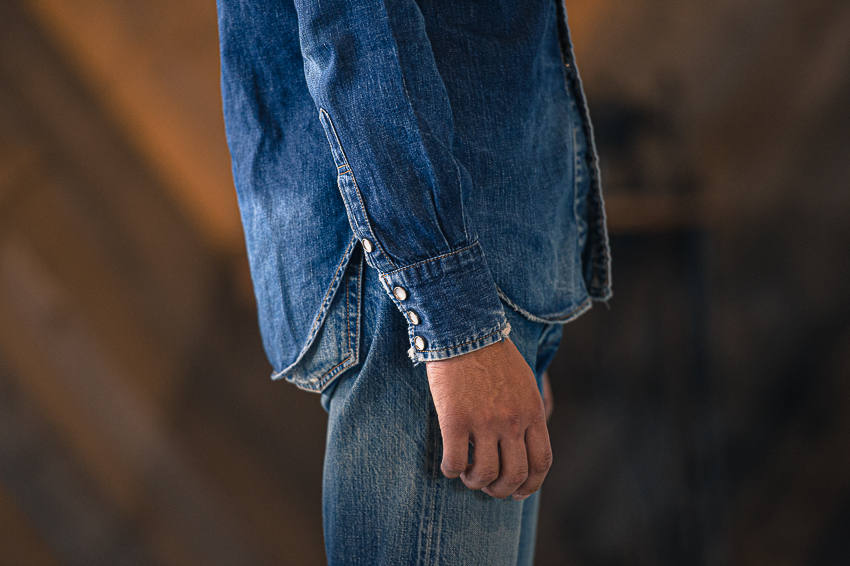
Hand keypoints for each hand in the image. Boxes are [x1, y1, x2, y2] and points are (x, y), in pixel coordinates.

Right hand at [426, 337, 551, 499]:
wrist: (463, 329)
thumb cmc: (491, 353)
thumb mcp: (524, 381)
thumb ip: (528, 410)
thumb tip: (525, 440)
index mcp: (532, 411)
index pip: (541, 462)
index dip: (530, 484)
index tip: (518, 491)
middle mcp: (512, 420)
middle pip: (514, 474)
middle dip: (501, 490)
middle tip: (489, 486)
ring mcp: (484, 422)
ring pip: (484, 474)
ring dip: (475, 482)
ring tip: (467, 474)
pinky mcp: (455, 420)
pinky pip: (454, 462)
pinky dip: (452, 470)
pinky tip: (450, 464)